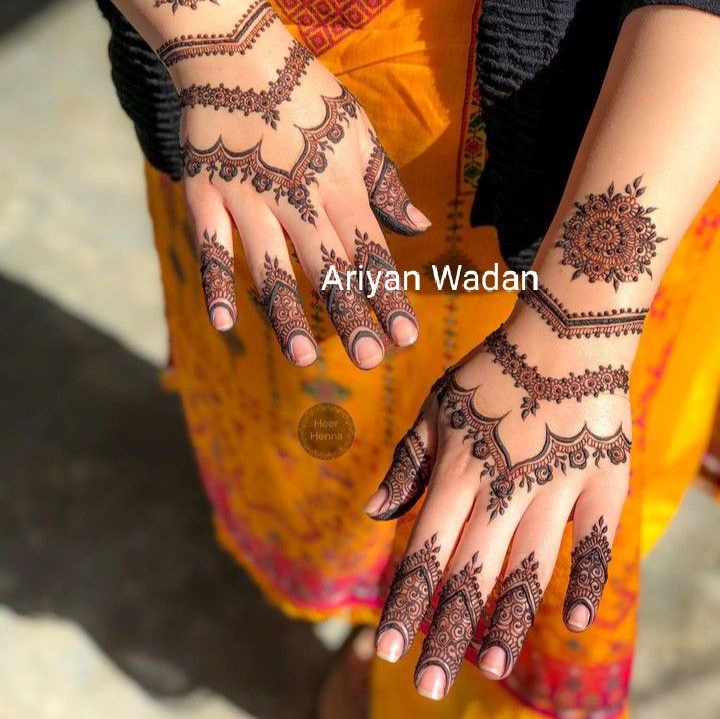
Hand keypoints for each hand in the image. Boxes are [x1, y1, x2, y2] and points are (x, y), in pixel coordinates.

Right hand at [164, 0, 429, 367]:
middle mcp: (299, 198)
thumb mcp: (357, 129)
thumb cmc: (304, 92)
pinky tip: (225, 325)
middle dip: (350, 317)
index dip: (388, 298)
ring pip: (271, 267)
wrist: (234, 49)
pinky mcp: (207, 193)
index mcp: (340, 185)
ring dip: (288, 314)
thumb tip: (418, 225)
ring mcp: (249, 198)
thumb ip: (385, 182)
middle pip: (328, 268)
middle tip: (366, 361)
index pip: (371, 254)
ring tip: (301, 357)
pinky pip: (212, 246)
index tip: (405, 339)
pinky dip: (217, 285)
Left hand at [365, 303, 632, 697]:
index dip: (404, 602)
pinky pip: (597, 542)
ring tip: (489, 667)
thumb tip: (374, 513)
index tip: (385, 648)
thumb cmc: (491, 373)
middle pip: (471, 572)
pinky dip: (588, 582)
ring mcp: (556, 486)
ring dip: (507, 620)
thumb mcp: (437, 408)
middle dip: (447, 632)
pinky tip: (574, 621)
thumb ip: (407, 463)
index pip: (425, 550)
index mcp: (458, 470)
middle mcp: (503, 486)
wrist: (563, 335)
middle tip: (428, 687)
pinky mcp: (602, 482)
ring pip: (529, 567)